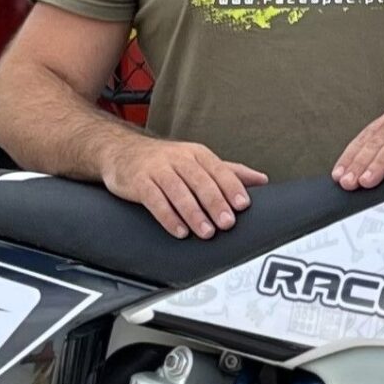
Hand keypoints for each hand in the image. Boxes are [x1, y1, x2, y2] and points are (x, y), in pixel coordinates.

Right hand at [101, 136, 267, 238]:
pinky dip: (168, 216)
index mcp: (197, 154)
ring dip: (194, 214)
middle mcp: (178, 158)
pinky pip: (155, 200)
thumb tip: (262, 180)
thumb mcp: (198, 161)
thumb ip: (229, 171)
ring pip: (178, 191)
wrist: (121, 151)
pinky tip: (179, 231)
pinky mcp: (139, 181)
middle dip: (215, 203)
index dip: (231, 188)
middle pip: (200, 181)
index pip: (218, 170)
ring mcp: (157, 169)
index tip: (243, 205)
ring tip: (206, 232)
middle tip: (227, 223)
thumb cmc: (165, 161)